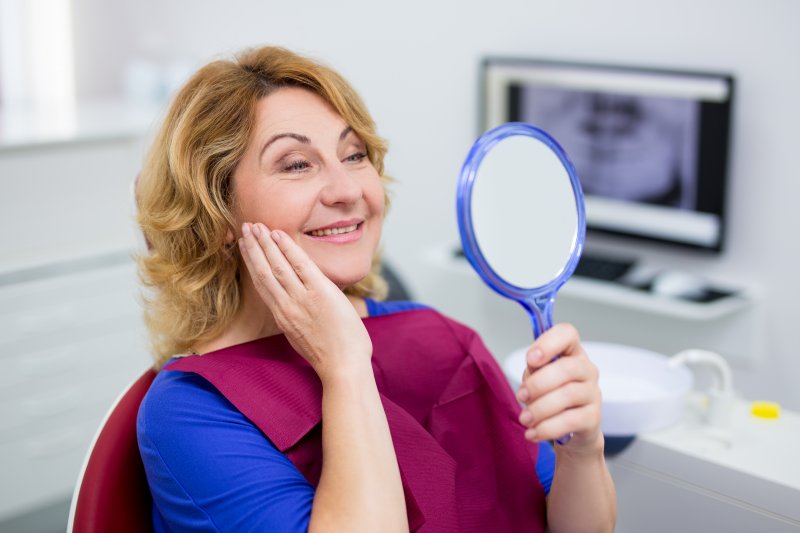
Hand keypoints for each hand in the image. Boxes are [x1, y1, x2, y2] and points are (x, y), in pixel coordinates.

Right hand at [238, 222, 371, 380]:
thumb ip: (296, 318)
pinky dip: (288, 249)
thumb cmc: (330, 356)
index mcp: (282, 317)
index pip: (262, 284)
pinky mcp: (320, 293)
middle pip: (263, 272)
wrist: (343, 367)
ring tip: (255, 226)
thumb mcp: (304, 337)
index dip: (252, 263)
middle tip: (245, 228)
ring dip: (265, 243)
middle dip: (253, 248)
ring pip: (276, 266)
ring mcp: (302, 299)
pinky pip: (300, 265)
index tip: (245, 247)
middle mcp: (286, 306)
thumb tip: (297, 305)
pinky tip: (279, 235)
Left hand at [516, 323, 602, 453]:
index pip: (567, 334)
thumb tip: (532, 370)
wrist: (572, 429)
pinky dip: (547, 428)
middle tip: (521, 396)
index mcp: (571, 352)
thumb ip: (534, 369)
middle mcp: (587, 369)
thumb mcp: (538, 377)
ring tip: (524, 418)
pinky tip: (532, 432)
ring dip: (540, 408)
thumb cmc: (552, 395)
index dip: (549, 343)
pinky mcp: (594, 417)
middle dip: (538, 383)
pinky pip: (570, 421)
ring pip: (567, 395)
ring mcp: (593, 393)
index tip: (531, 359)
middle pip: (567, 368)